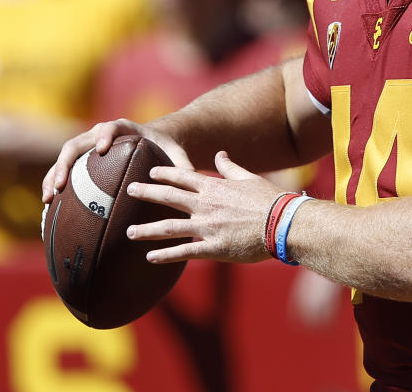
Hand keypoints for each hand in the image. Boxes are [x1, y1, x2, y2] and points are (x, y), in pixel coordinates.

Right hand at [40, 118, 189, 202]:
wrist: (157, 142)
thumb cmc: (168, 148)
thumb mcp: (177, 155)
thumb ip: (184, 167)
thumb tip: (193, 185)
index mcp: (125, 129)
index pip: (111, 127)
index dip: (104, 136)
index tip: (101, 150)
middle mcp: (101, 134)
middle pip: (78, 142)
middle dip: (66, 162)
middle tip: (61, 184)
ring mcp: (89, 146)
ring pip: (65, 157)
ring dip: (53, 175)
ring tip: (49, 199)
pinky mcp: (83, 160)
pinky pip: (65, 170)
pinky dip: (55, 184)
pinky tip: (50, 207)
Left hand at [126, 151, 285, 263]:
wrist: (283, 223)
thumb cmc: (269, 199)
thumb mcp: (249, 178)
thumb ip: (230, 167)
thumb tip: (219, 154)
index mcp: (215, 187)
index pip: (183, 177)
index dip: (164, 173)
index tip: (149, 172)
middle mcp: (206, 205)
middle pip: (169, 197)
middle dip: (146, 194)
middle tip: (128, 191)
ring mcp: (208, 227)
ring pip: (169, 227)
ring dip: (147, 230)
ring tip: (128, 232)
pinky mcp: (214, 248)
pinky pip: (184, 252)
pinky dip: (165, 255)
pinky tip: (150, 258)